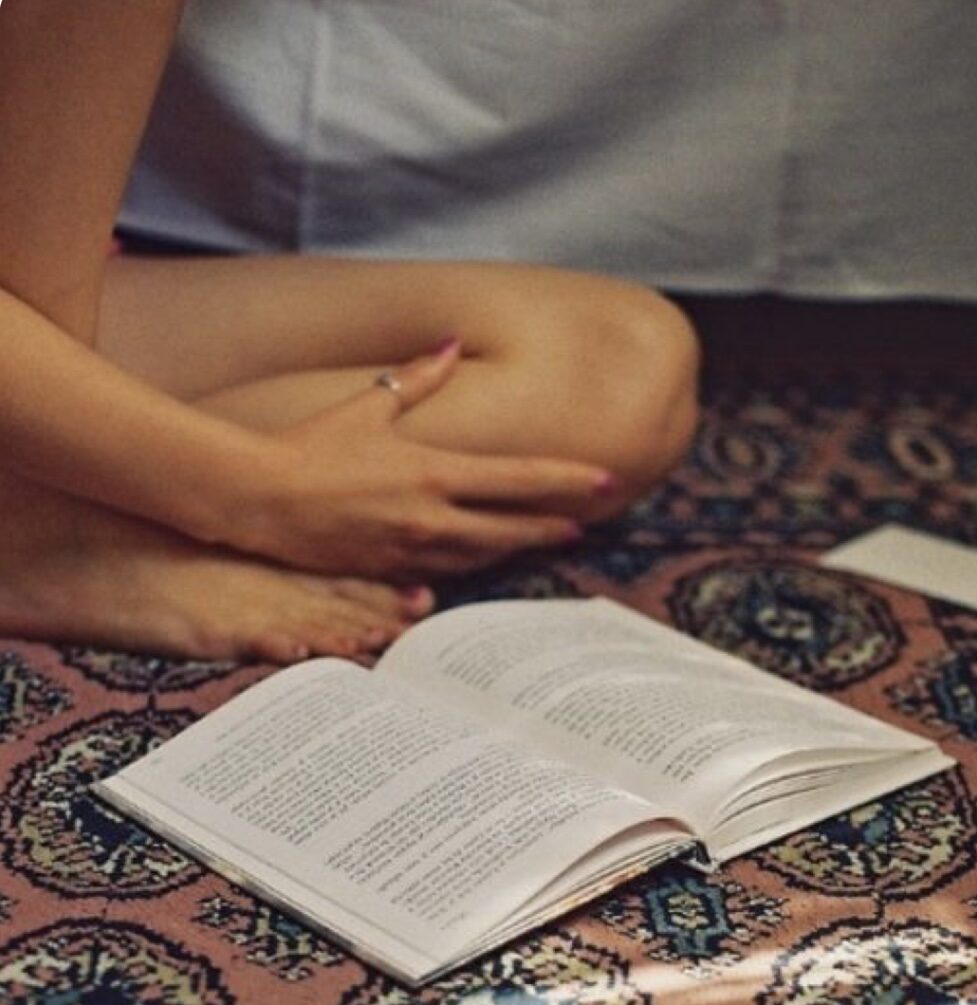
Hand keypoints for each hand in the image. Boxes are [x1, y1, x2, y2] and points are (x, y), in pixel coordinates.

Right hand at [238, 341, 614, 576]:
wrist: (257, 499)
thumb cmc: (308, 446)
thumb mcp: (366, 405)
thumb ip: (417, 379)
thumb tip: (453, 346)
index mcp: (434, 472)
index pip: (519, 478)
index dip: (567, 480)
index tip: (605, 479)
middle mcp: (433, 517)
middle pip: (512, 528)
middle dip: (551, 527)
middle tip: (583, 526)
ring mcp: (413, 550)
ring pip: (483, 556)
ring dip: (515, 548)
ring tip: (543, 540)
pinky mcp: (390, 571)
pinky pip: (445, 572)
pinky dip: (471, 565)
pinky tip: (485, 560)